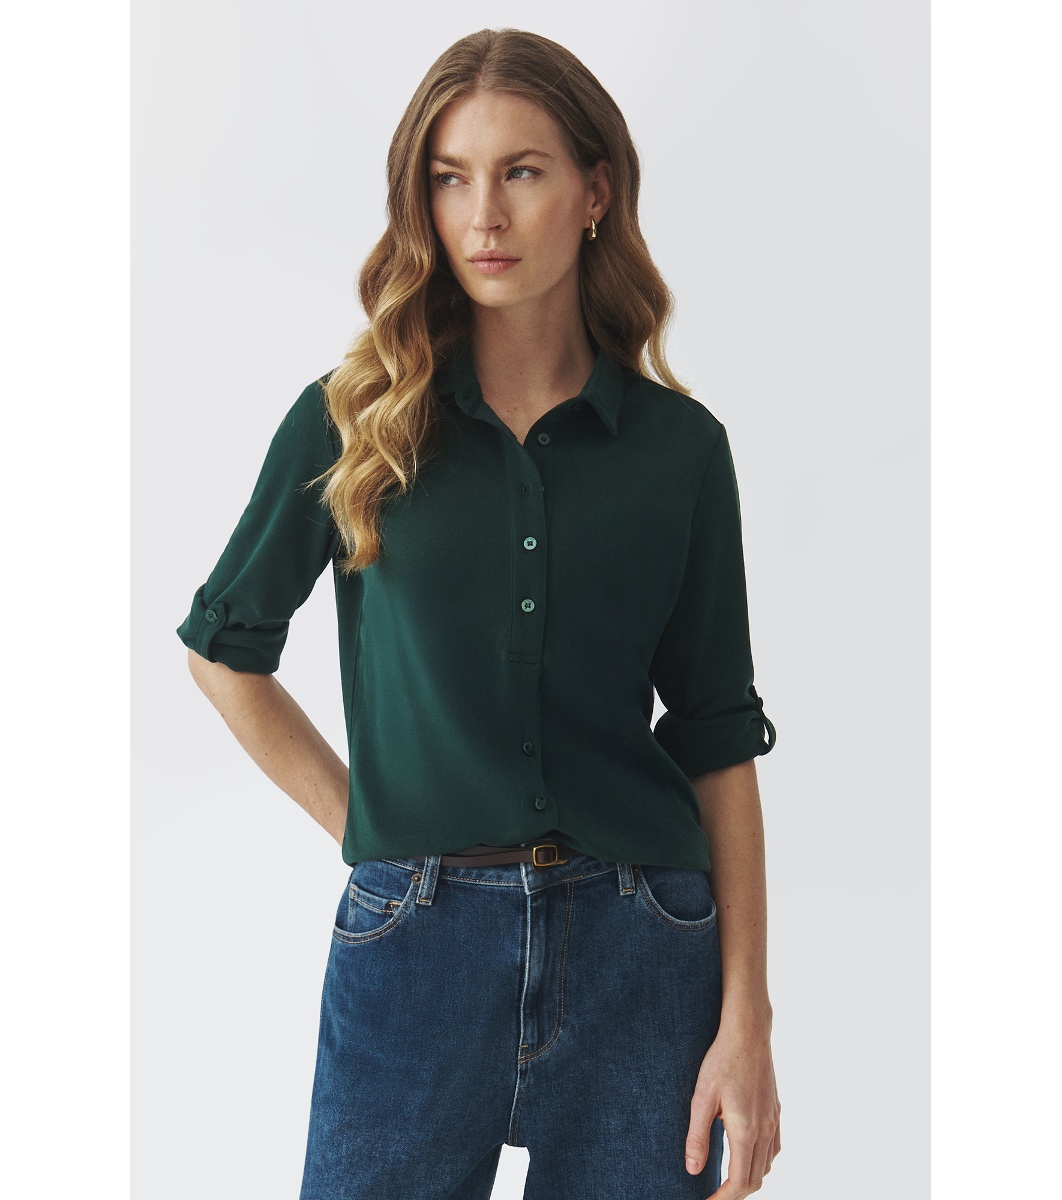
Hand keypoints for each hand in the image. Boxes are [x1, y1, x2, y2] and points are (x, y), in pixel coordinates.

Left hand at [685, 1024, 780, 1196]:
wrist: (748, 1033)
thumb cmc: (722, 1061)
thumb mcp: (701, 1097)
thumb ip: (697, 1136)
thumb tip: (692, 1170)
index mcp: (746, 1130)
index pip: (739, 1181)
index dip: (723, 1198)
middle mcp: (765, 1130)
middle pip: (755, 1178)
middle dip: (735, 1193)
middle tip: (714, 1195)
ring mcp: (774, 1121)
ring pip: (767, 1165)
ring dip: (749, 1179)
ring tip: (727, 1180)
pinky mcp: (776, 1111)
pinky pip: (774, 1149)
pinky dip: (761, 1162)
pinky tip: (747, 1155)